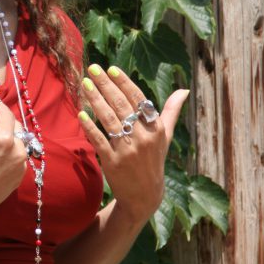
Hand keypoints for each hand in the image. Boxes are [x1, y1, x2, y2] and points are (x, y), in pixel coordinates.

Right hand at [0, 82, 28, 228]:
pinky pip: (19, 161)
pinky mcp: (17, 181)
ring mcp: (19, 169)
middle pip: (15, 129)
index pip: (6, 115)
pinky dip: (11, 155)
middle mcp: (16, 153)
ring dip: (9, 139)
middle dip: (4, 123)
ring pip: (19, 145)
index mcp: (2, 140)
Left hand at [77, 65, 188, 223]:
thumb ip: (171, 112)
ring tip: (85, 84)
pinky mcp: (113, 162)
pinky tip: (80, 113)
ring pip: (109, 119)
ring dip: (95, 100)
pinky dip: (89, 127)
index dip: (124, 83)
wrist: (144, 196)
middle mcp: (144, 138)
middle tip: (92, 68)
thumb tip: (184, 90)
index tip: (111, 69)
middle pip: (122, 105)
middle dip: (106, 85)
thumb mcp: (166, 137)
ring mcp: (128, 150)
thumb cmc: (154, 160)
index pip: (139, 99)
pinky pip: (99, 140)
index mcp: (156, 128)